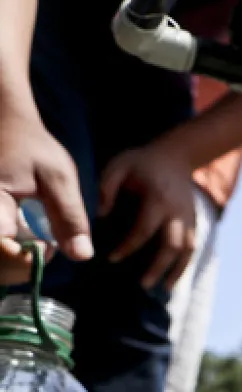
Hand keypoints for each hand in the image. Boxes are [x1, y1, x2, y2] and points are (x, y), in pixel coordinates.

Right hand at [0, 100, 91, 274]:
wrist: (4, 128)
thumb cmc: (31, 148)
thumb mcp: (58, 178)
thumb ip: (68, 216)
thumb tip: (83, 256)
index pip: (4, 250)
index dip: (29, 257)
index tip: (48, 244)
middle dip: (25, 264)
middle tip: (46, 245)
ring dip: (16, 263)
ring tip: (34, 242)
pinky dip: (9, 257)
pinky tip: (22, 242)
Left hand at [99, 144, 195, 289]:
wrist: (177, 155)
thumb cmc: (142, 162)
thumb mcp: (119, 166)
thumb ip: (106, 188)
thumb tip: (99, 217)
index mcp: (158, 198)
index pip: (144, 229)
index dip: (128, 246)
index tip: (111, 259)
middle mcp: (178, 211)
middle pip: (172, 245)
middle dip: (158, 267)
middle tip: (143, 285)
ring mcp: (189, 217)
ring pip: (188, 249)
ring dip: (177, 271)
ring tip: (164, 289)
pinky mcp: (194, 221)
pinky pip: (192, 246)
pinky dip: (184, 264)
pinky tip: (173, 278)